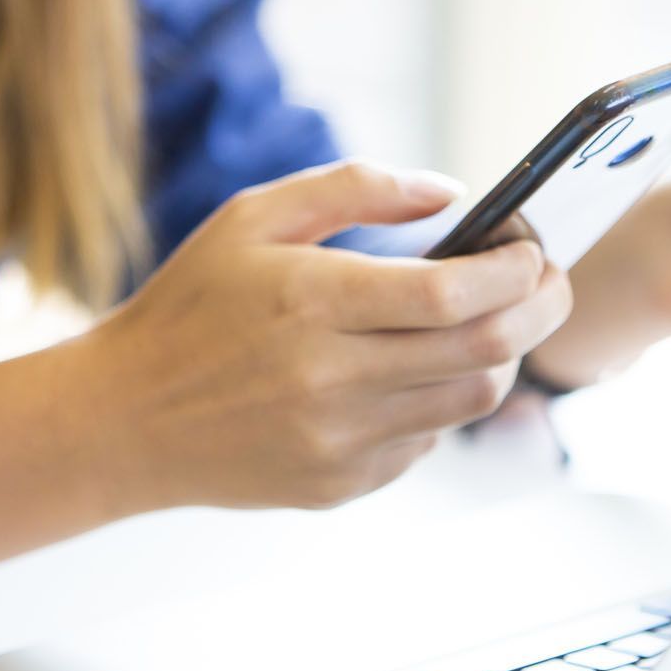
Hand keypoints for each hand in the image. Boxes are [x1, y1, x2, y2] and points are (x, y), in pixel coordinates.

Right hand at [78, 160, 572, 510]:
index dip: (516, 271)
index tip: (532, 248)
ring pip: (471, 401)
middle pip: (486, 353)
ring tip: (487, 321)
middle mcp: (331, 380)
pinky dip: (442, 400)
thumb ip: (355, 188)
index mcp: (312, 303)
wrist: (123, 419)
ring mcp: (338, 442)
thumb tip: (452, 192)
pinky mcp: (340, 483)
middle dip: (540, 310)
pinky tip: (416, 370)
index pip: (455, 296)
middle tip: (547, 282)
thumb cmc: (191, 306)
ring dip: (500, 356)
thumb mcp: (252, 218)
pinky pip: (429, 441)